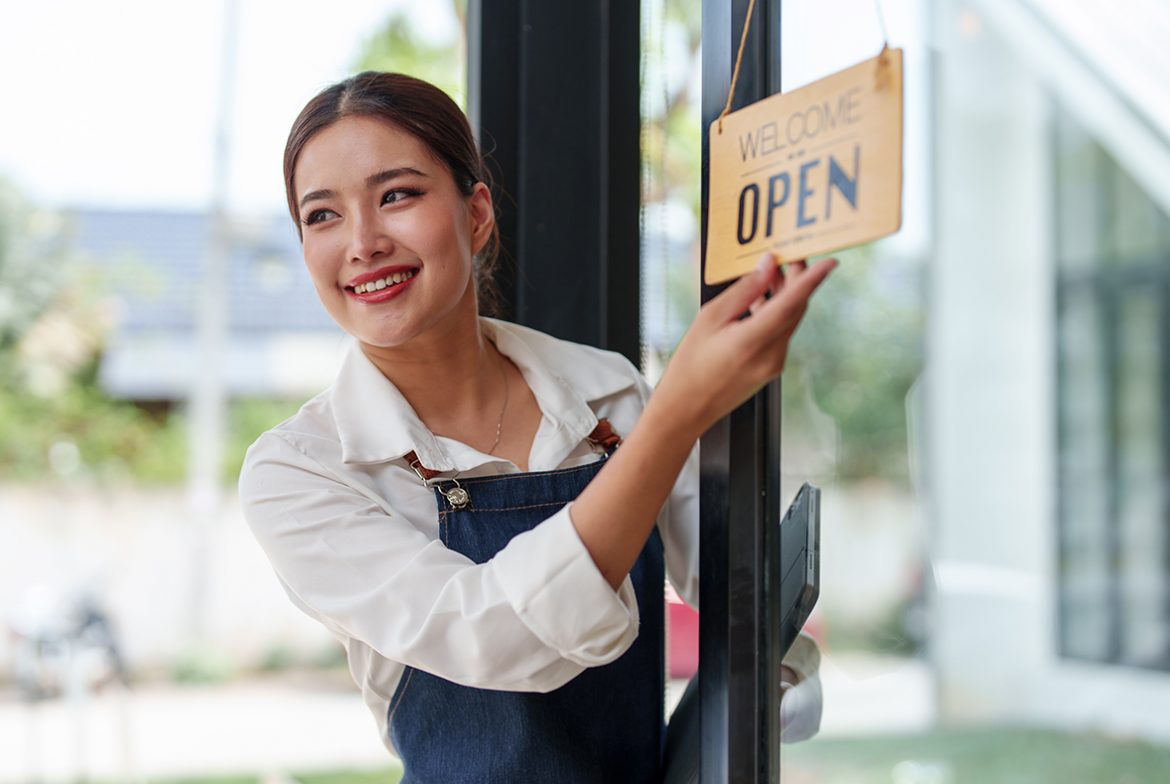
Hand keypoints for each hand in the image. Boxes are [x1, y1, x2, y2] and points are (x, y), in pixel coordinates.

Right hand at [655, 253, 836, 438]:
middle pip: (795, 310)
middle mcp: (771, 355)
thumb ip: (743, 290)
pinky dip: (776, 314)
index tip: (829, 261)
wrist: (686, 408)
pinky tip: (759, 302)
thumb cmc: (690, 365)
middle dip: (796, 280)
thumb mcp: (710, 318)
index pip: (792, 304)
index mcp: (753, 340)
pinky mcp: (771, 369)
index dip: (812, 280)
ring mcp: (774, 365)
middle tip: (788, 255)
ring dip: (785, 296)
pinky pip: (781, 334)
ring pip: (790, 321)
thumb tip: (767, 266)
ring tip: (768, 274)